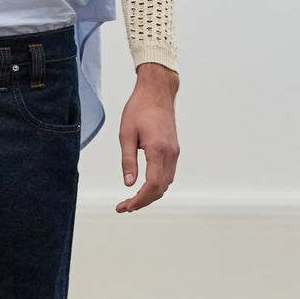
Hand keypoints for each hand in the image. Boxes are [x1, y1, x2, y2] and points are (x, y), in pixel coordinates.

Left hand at [115, 63, 179, 213]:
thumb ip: (128, 161)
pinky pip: (168, 174)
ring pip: (166, 183)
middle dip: (143, 201)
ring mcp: (174, 152)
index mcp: (158, 150)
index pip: (152, 185)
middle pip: (160, 189)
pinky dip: (157, 184)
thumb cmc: (139, 109)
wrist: (157, 92)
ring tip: (132, 199)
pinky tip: (143, 186)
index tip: (125, 206)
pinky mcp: (174, 149)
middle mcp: (170, 154)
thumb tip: (129, 184)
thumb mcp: (126, 134)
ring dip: (151, 194)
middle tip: (124, 206)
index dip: (139, 200)